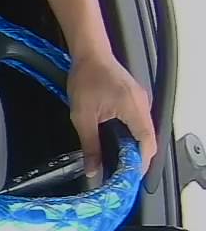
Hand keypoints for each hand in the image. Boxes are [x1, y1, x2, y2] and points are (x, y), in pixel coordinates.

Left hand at [67, 52, 155, 176]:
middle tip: (119, 172)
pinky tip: (115, 140)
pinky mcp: (135, 98)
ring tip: (116, 160)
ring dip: (131, 146)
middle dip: (134, 158)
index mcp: (134, 110)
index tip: (128, 177)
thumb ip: (90, 145)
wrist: (89, 53)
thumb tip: (93, 169)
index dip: (140, 163)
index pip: (146, 144)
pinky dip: (129, 134)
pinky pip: (138, 122)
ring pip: (142, 132)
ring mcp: (140, 101)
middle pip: (147, 140)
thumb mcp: (82, 117)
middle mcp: (143, 106)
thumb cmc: (85, 79)